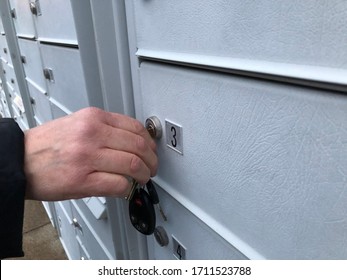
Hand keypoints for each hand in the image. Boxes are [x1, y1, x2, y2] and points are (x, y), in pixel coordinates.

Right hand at [24, 107, 157, 200]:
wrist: (18, 160)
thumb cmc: (47, 144)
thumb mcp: (77, 123)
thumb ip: (105, 129)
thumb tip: (132, 141)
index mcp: (93, 118)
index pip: (136, 127)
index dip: (150, 142)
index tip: (152, 150)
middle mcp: (92, 134)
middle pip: (139, 146)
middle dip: (152, 160)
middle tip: (152, 167)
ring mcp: (87, 157)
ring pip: (133, 164)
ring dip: (144, 175)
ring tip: (143, 179)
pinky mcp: (82, 180)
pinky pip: (118, 184)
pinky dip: (128, 188)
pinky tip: (127, 188)